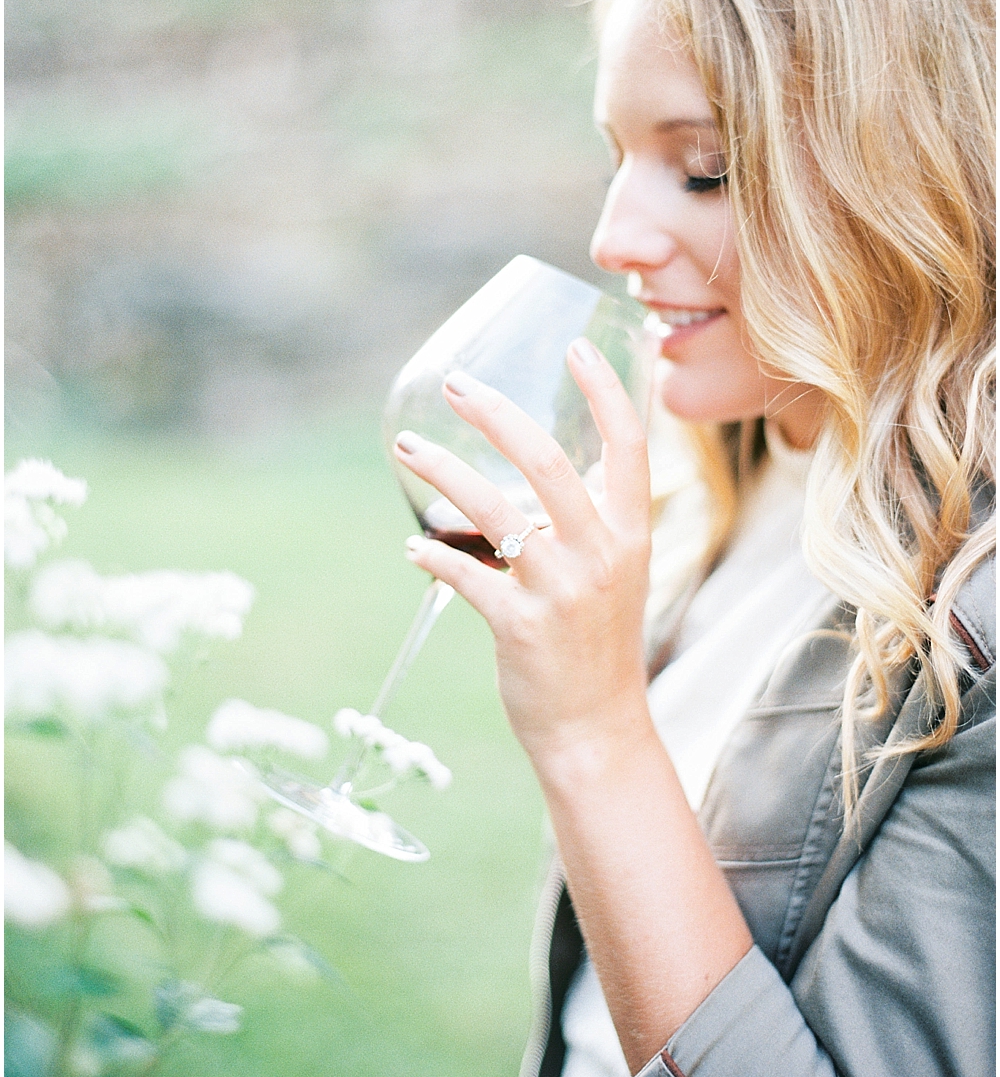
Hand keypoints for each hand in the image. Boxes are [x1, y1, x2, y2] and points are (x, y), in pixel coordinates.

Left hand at [393, 336, 652, 762]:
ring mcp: (561, 590)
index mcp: (630, 534)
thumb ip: (588, 521)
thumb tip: (529, 475)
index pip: (627, 445)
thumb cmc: (597, 644)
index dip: (604, 391)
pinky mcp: (520, 625)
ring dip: (441, 471)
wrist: (596, 730)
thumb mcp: (613, 574)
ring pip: (492, 509)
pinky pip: (463, 573)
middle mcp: (601, 554)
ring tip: (406, 447)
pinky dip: (432, 554)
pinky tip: (414, 547)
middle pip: (546, 461)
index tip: (575, 346)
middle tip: (456, 384)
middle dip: (494, 414)